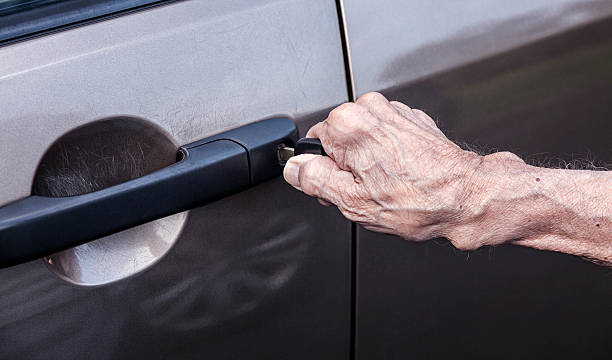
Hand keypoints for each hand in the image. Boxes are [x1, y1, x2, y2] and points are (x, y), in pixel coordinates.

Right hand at [283, 92, 484, 248]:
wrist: (468, 196)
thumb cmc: (420, 200)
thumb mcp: (353, 201)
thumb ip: (315, 180)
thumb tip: (295, 168)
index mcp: (348, 125)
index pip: (313, 147)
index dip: (323, 174)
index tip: (340, 190)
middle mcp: (370, 109)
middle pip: (338, 142)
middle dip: (347, 168)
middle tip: (367, 193)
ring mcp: (394, 112)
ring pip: (362, 141)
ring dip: (368, 163)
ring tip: (388, 186)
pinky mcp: (412, 120)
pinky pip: (385, 139)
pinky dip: (388, 156)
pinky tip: (402, 177)